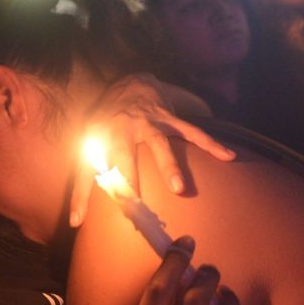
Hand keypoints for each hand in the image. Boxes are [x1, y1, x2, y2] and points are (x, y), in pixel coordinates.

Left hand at [69, 73, 235, 226]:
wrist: (127, 83)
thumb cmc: (104, 122)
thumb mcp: (86, 145)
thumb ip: (83, 181)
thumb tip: (74, 221)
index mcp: (98, 139)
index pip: (84, 172)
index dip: (80, 197)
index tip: (75, 221)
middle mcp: (121, 130)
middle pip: (123, 158)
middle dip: (128, 180)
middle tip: (132, 204)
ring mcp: (148, 123)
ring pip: (159, 144)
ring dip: (168, 166)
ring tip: (178, 188)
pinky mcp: (169, 118)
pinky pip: (192, 132)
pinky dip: (211, 144)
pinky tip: (228, 156)